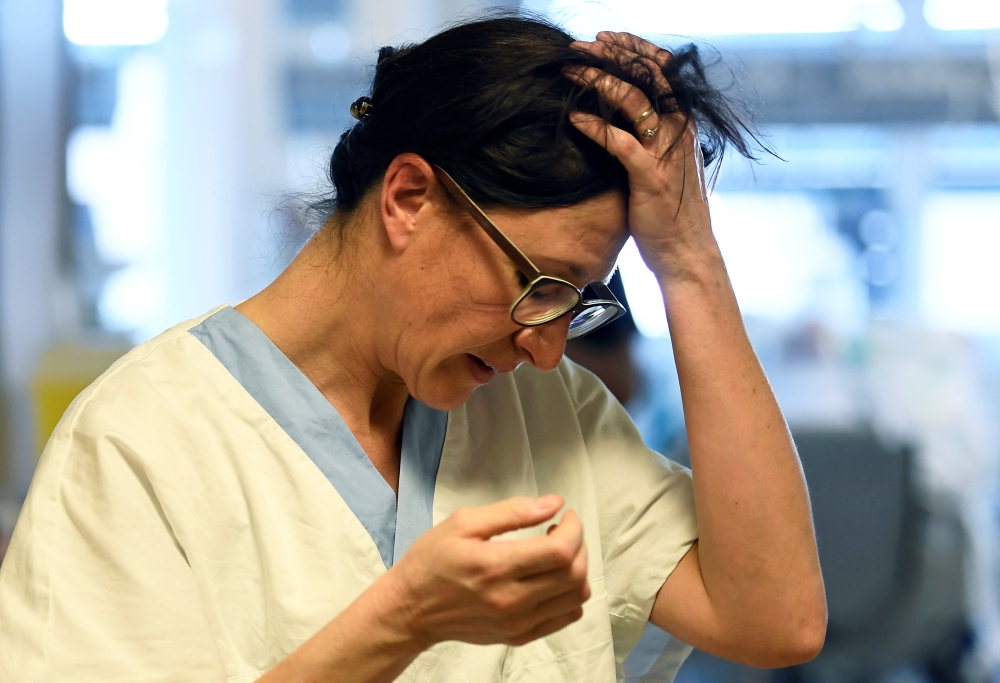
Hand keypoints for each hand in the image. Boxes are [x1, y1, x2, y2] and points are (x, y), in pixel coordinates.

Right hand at [383, 495, 590, 647]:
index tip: (566, 515)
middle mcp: (510, 600)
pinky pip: (565, 618)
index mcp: (495, 567)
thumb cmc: (432, 561)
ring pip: (575, 597)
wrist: (411, 608)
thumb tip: (553, 503)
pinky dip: (570, 594)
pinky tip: (552, 577)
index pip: (559, 551)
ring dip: (578, 569)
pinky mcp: (519, 636)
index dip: (574, 529)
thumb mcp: (463, 522)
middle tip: (563, 530)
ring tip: (557, 553)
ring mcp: (517, 623)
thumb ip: (512, 511)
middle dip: (579, 545)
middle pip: (573, 574)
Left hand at [565, 32, 718, 283]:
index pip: (660, 70)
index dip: (631, 49)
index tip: (602, 39)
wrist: (685, 252)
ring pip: (632, 99)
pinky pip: (620, 141)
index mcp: (682, 122)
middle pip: (645, 75)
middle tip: (577, 46)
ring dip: (597, 80)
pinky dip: (595, 126)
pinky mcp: (650, 175)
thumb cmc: (669, 210)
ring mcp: (666, 151)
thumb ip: (648, 136)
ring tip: (568, 71)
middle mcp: (678, 130)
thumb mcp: (663, 163)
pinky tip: (573, 117)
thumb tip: (618, 113)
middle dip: (610, 54)